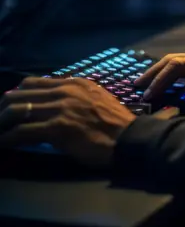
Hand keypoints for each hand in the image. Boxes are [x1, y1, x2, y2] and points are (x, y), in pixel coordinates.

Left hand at [0, 77, 134, 166]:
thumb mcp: (95, 99)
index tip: (6, 106)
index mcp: (73, 83)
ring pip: (16, 111)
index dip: (15, 95)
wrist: (129, 138)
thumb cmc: (115, 124)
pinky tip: (2, 144)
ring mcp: (60, 108)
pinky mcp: (57, 128)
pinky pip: (23, 132)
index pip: (32, 83)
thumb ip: (74, 97)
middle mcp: (64, 91)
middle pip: (19, 94)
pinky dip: (7, 139)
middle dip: (2, 109)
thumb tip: (53, 105)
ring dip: (1, 124)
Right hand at [136, 50, 184, 117]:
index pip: (180, 65)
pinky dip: (171, 73)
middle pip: (174, 60)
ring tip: (144, 87)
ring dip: (160, 72)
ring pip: (178, 61)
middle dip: (153, 73)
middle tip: (135, 89)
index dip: (162, 79)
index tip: (149, 95)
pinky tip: (166, 84)